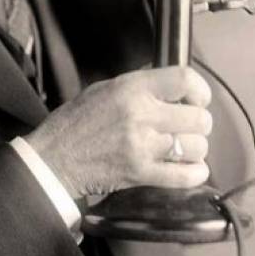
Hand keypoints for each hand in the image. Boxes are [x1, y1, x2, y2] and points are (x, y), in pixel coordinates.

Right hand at [25, 66, 211, 199]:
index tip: (198, 98)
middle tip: (186, 126)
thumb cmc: (75, 122)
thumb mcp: (105, 88)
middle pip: (199, 118)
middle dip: (198, 122)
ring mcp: (142, 146)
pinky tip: (189, 167)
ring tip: (182, 147)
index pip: (185, 80)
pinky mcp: (141, 173)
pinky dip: (194, 172)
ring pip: (196, 147)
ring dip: (195, 148)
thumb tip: (171, 84)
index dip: (200, 90)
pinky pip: (185, 175)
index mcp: (132, 89)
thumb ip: (140, 85)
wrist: (54, 157)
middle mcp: (141, 115)